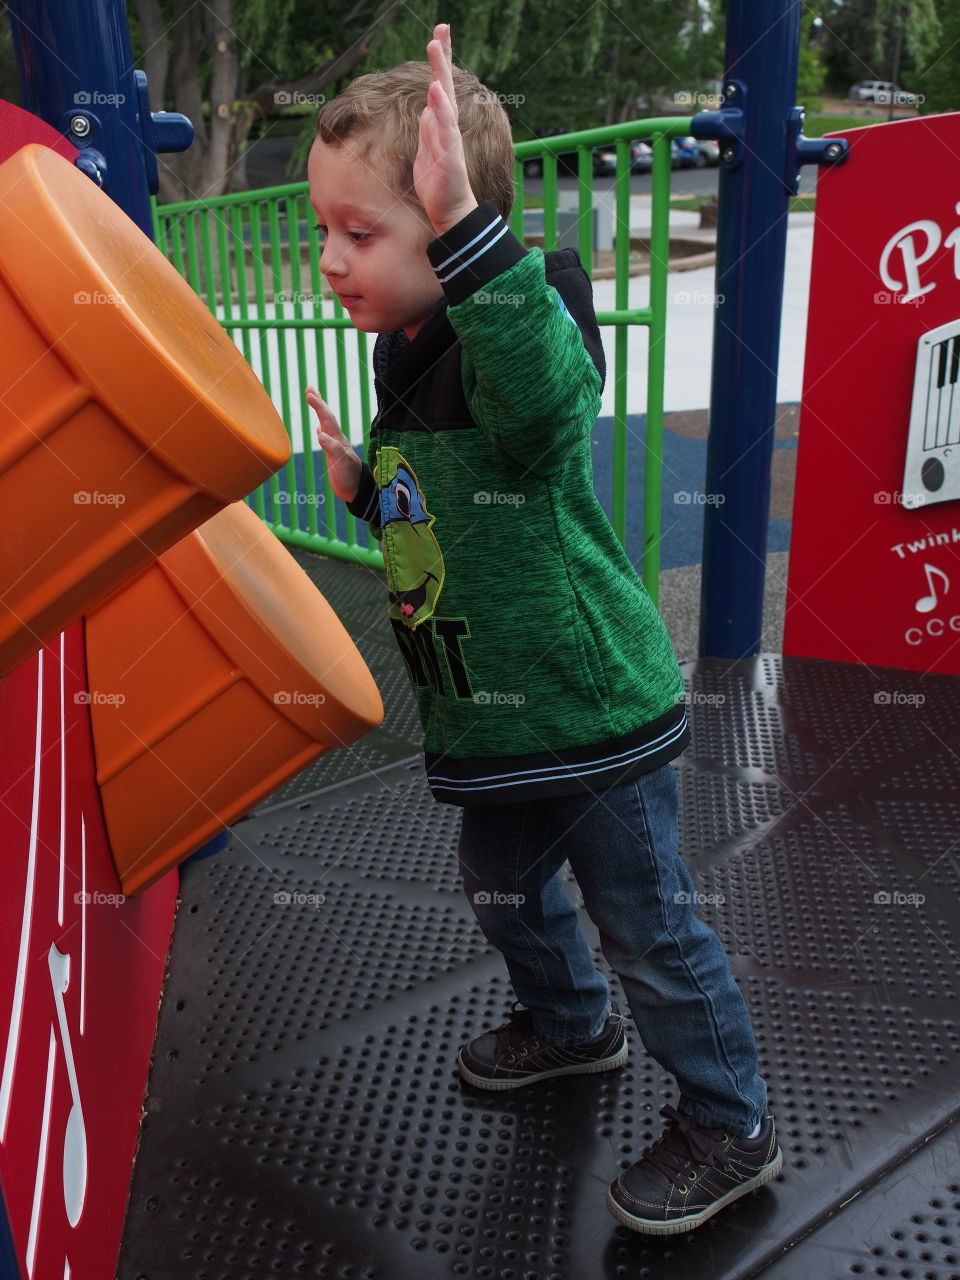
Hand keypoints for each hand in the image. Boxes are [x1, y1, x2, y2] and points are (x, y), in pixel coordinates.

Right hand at [305, 388, 361, 502]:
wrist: (357, 490)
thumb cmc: (350, 477)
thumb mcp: (341, 462)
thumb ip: (332, 448)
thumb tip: (320, 434)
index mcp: (337, 439)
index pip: (327, 418)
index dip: (318, 405)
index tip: (309, 393)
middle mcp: (336, 439)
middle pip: (326, 417)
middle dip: (318, 403)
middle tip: (309, 388)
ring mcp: (335, 446)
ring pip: (326, 425)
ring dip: (319, 412)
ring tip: (314, 400)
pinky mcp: (334, 454)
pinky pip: (326, 438)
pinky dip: (321, 432)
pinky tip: (319, 431)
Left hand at [413, 23, 477, 235]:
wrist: (450, 211)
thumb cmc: (438, 183)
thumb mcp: (426, 151)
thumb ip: (428, 130)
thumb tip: (426, 110)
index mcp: (440, 124)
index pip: (439, 86)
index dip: (440, 61)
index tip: (439, 34)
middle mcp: (447, 126)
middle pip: (445, 84)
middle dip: (443, 56)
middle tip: (441, 28)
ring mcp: (450, 139)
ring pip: (444, 100)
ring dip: (440, 73)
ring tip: (435, 47)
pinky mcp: (449, 155)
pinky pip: (445, 129)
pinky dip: (441, 109)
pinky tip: (436, 91)